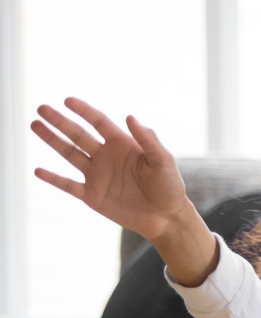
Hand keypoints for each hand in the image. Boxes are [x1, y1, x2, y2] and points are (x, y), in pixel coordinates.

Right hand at [31, 97, 218, 285]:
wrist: (166, 217)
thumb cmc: (169, 187)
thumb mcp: (163, 160)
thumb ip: (148, 139)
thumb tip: (130, 116)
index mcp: (123, 145)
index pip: (99, 122)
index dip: (84, 111)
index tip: (67, 100)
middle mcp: (106, 157)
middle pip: (78, 135)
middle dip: (60, 122)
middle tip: (42, 108)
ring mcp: (97, 175)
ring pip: (69, 154)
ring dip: (52, 140)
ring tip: (34, 125)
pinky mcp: (92, 195)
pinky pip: (68, 185)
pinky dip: (53, 179)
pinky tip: (38, 170)